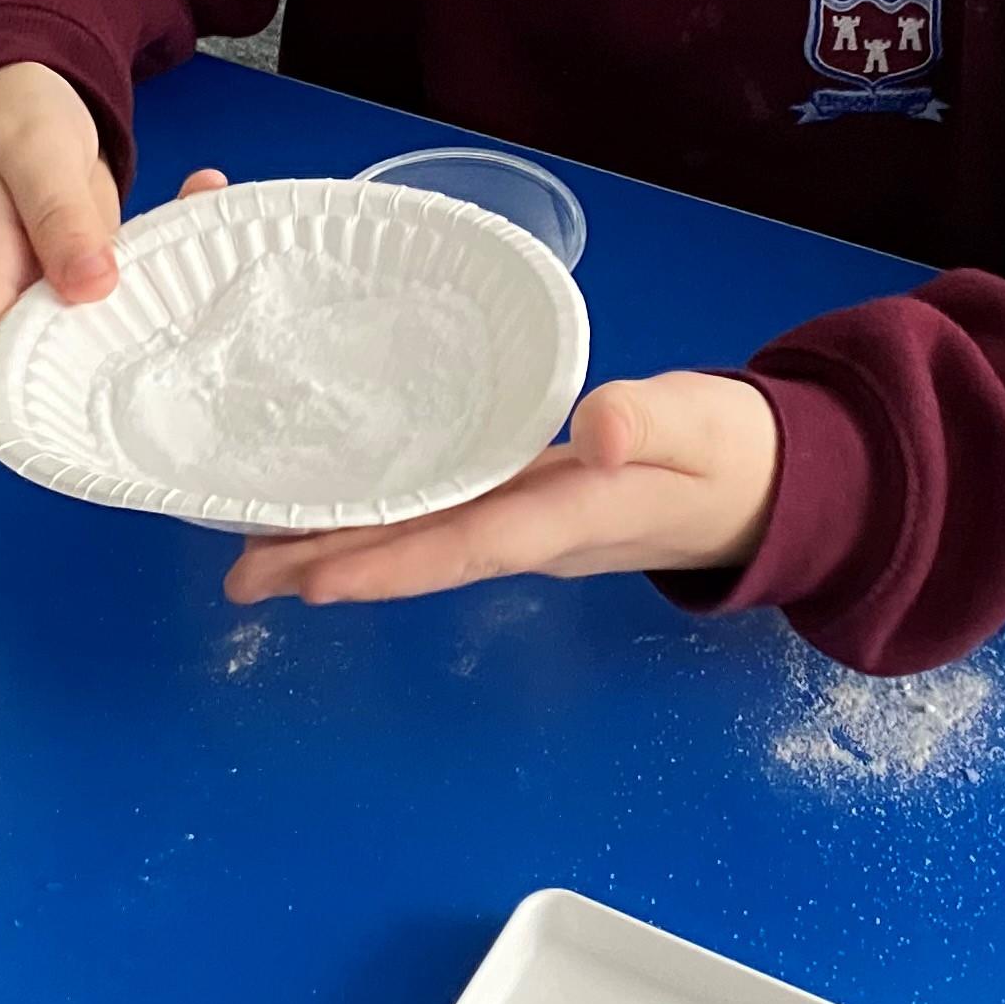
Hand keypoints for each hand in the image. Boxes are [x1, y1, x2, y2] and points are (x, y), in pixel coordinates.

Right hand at [0, 62, 228, 372]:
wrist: (18, 87)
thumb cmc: (6, 115)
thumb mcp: (33, 153)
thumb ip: (56, 215)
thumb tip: (92, 286)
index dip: (43, 392)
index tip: (114, 381)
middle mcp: (16, 297)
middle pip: (60, 365)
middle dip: (129, 359)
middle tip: (195, 327)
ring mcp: (58, 287)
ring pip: (110, 325)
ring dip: (167, 297)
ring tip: (213, 257)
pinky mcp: (94, 270)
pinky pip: (137, 277)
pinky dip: (177, 244)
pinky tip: (206, 193)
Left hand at [225, 371, 779, 605]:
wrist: (766, 488)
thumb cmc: (735, 452)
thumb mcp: (702, 427)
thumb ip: (653, 424)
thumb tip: (603, 430)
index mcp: (568, 520)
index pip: (465, 546)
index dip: (387, 564)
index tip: (312, 578)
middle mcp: (530, 535)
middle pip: (417, 557)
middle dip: (329, 568)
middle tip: (238, 579)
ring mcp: (521, 527)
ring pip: (417, 542)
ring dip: (337, 551)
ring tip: (253, 556)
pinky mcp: (520, 504)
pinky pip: (436, 518)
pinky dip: (376, 519)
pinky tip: (331, 513)